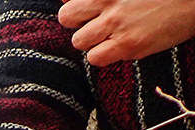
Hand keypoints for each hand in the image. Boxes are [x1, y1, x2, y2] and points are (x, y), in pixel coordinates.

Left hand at [58, 0, 194, 66]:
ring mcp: (117, 24)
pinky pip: (96, 58)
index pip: (69, 1)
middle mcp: (109, 2)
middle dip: (77, 22)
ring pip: (79, 41)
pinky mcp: (128, 44)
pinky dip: (103, 55)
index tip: (85, 10)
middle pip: (66, 17)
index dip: (75, 6)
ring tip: (110, 36)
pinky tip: (119, 47)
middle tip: (95, 24)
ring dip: (91, 41)